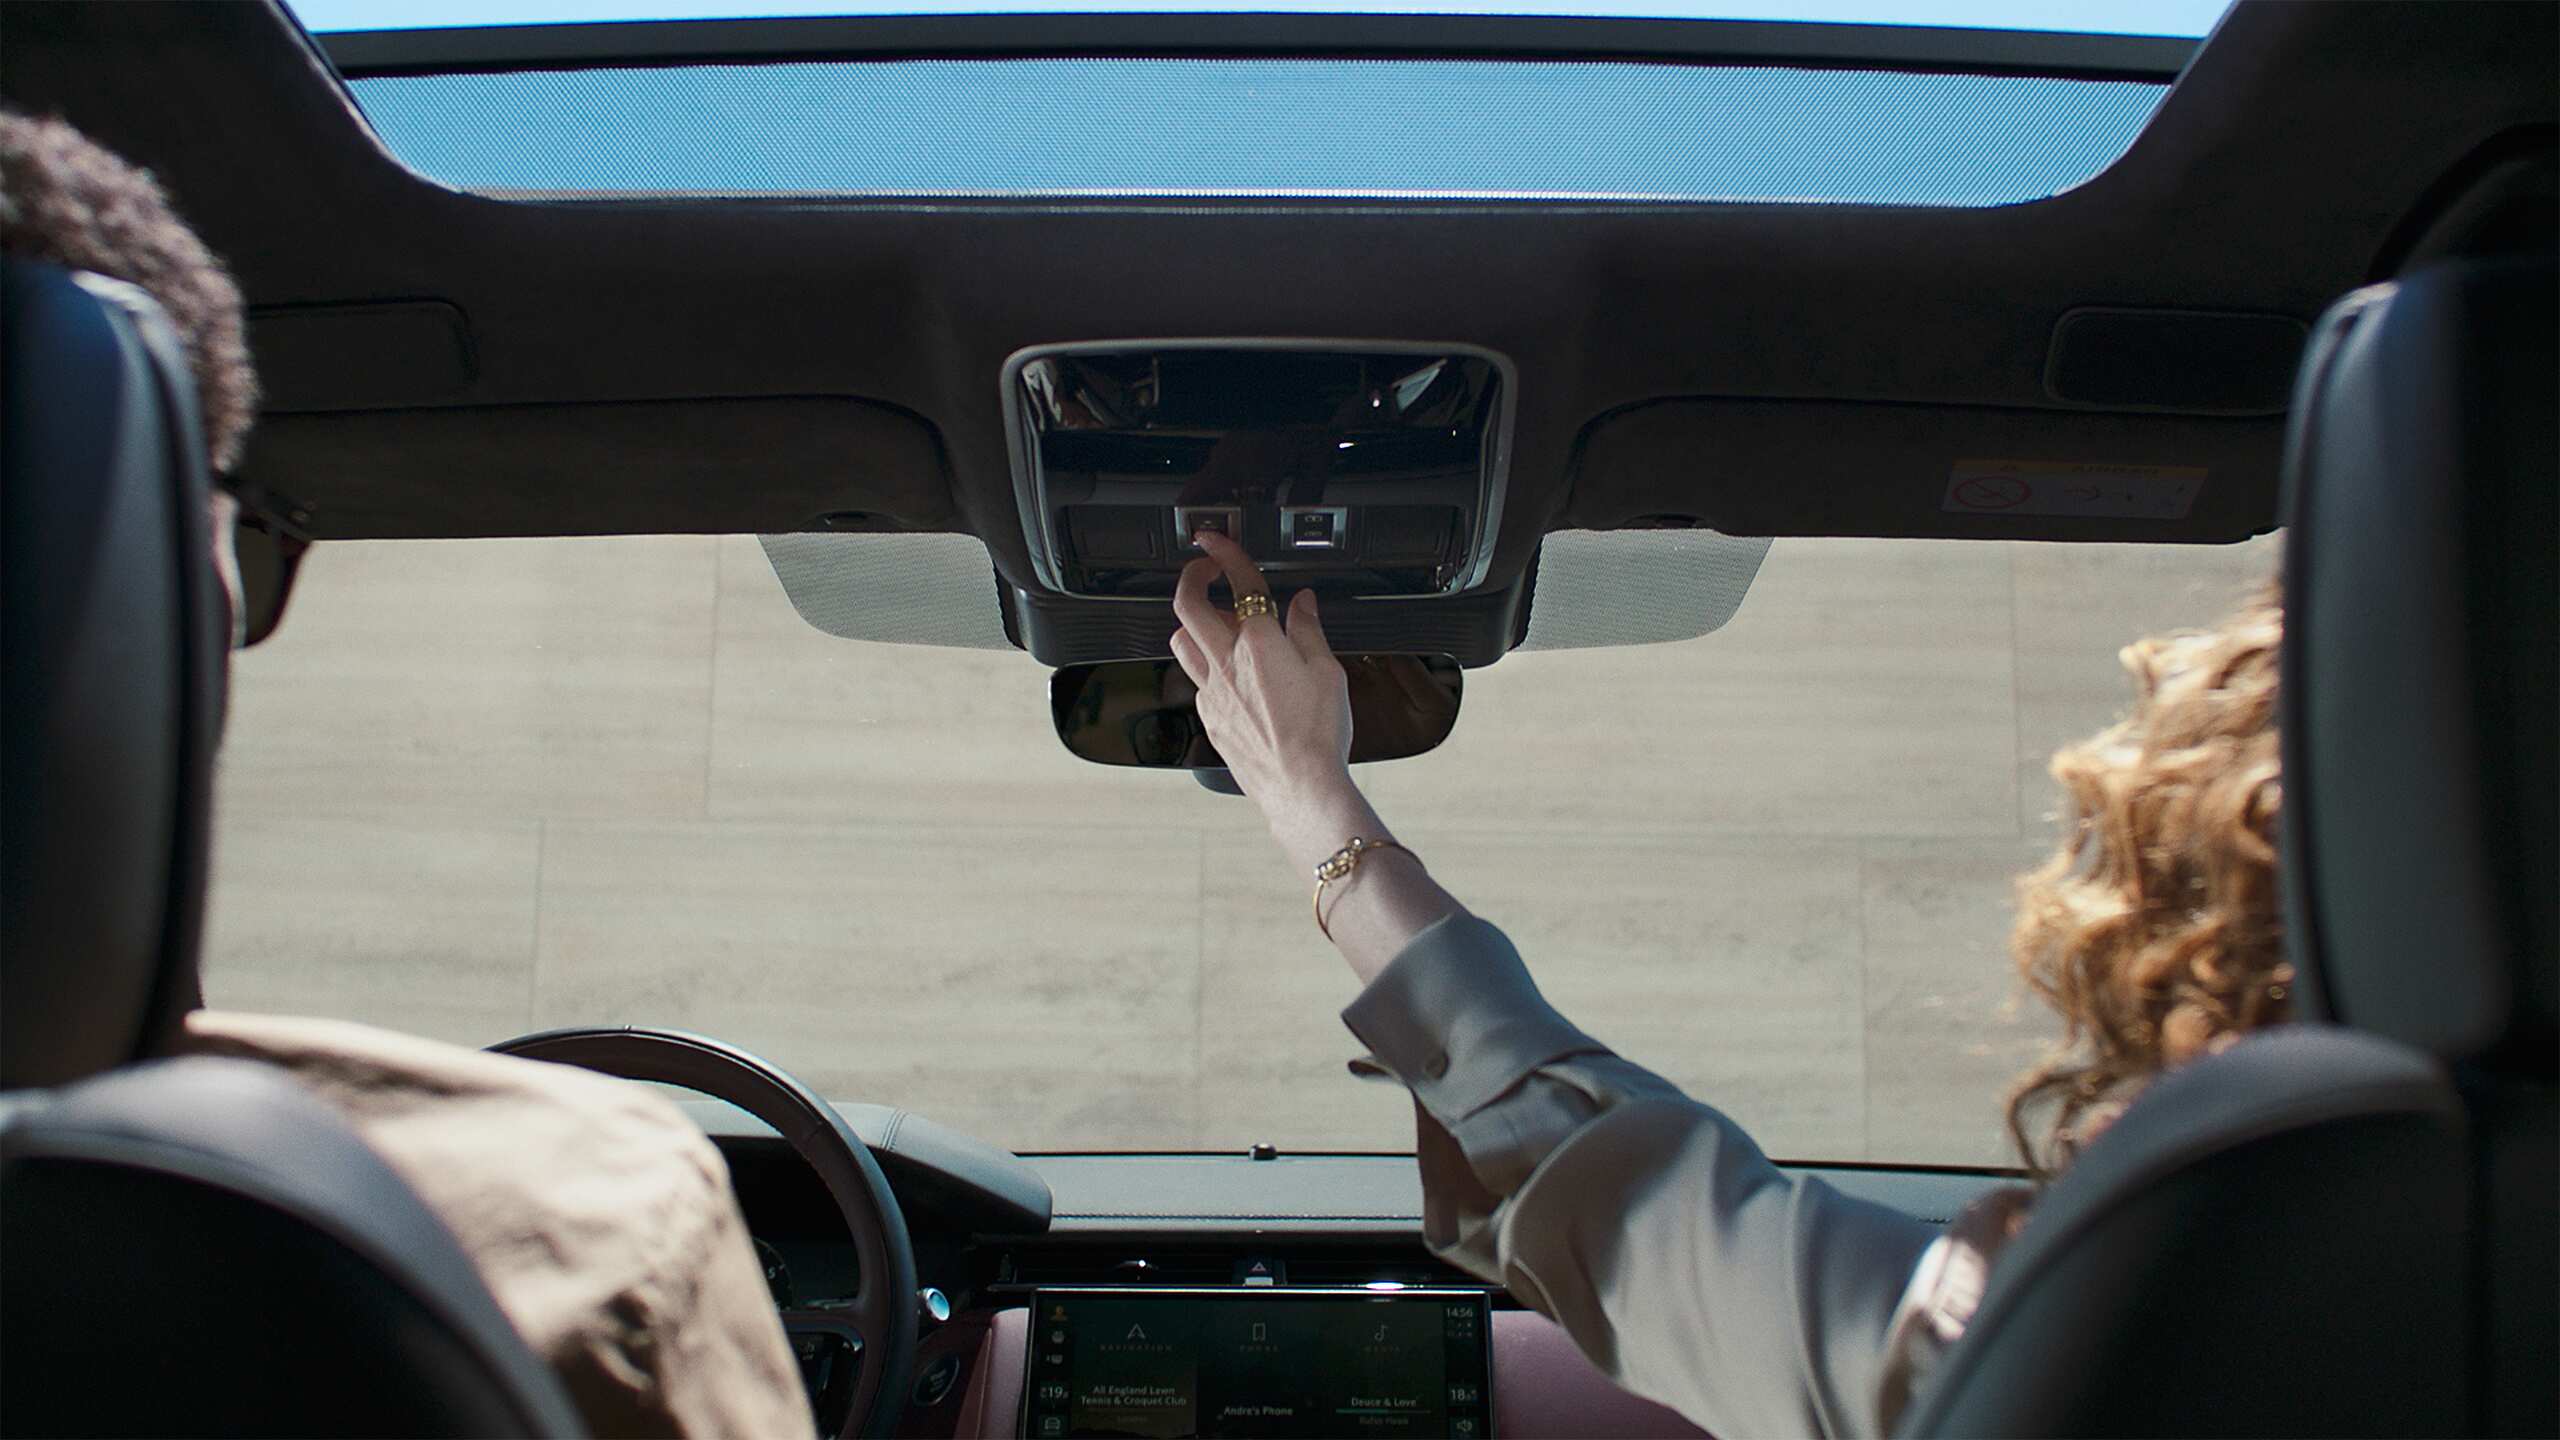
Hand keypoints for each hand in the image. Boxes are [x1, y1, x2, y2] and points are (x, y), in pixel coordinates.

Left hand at [1169, 530, 1352, 816]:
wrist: (1302, 787)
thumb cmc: (1319, 735)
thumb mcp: (1328, 672)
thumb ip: (1309, 630)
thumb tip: (1302, 603)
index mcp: (1261, 644)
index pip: (1239, 583)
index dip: (1225, 552)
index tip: (1216, 540)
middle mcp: (1228, 663)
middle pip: (1188, 605)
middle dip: (1191, 577)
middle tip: (1203, 569)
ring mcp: (1212, 692)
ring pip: (1181, 642)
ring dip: (1191, 622)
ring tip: (1212, 620)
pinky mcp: (1209, 718)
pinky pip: (1194, 679)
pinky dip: (1204, 664)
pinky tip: (1226, 672)